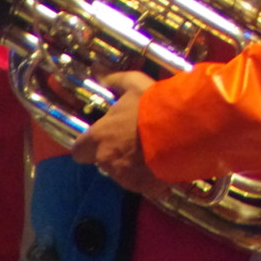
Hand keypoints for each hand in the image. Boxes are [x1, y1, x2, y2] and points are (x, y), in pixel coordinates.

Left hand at [71, 72, 167, 195]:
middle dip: (114, 154)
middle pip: (103, 162)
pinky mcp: (144, 187)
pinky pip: (144, 185)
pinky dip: (150, 178)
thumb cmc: (152, 105)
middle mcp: (107, 160)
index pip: (78, 151)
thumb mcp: (134, 83)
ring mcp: (125, 177)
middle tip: (133, 142)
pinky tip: (163, 165)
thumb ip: (115, 80)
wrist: (182, 129)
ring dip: (133, 165)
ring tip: (153, 152)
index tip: (100, 139)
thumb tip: (99, 72)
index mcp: (99, 137)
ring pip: (123, 174)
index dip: (87, 146)